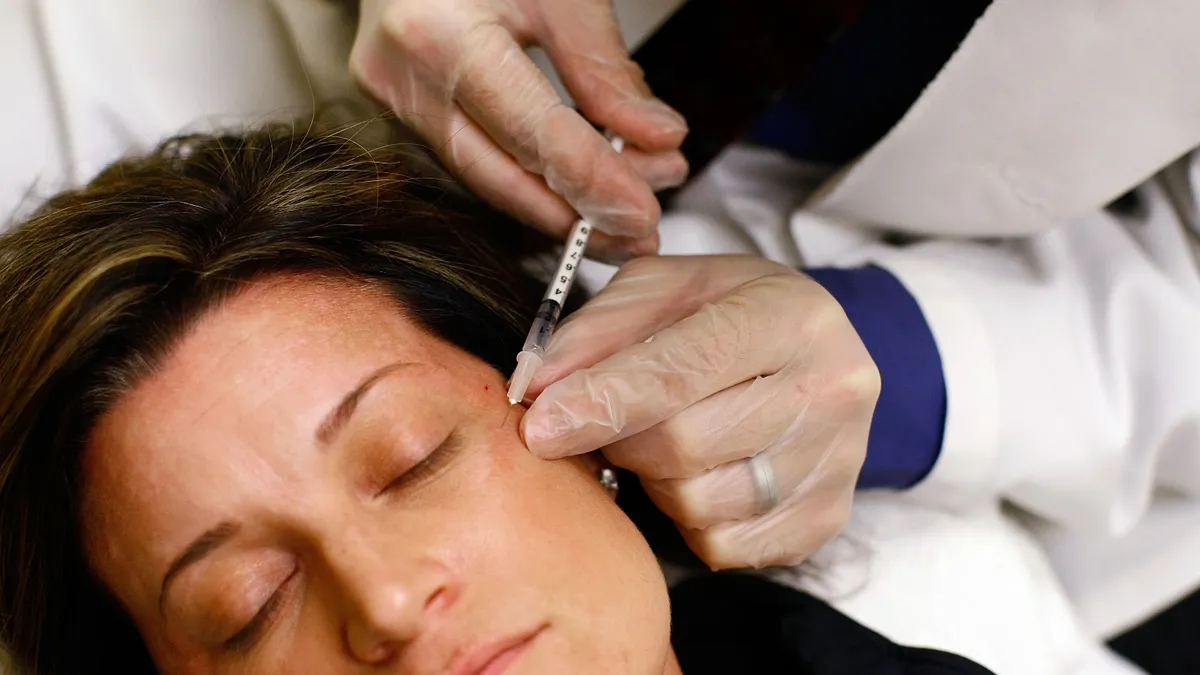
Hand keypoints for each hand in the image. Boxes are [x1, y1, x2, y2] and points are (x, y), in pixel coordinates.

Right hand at [349, 0, 689, 258]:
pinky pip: (471, 159)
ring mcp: (391, 98)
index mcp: (438, 32)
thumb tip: (656, 138)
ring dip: (558, 202)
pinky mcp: (398, 111)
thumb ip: (604, 70)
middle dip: (575, 216)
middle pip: (499, 176)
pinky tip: (574, 188)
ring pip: (485, 178)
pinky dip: (527, 178)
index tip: (642, 214)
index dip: (592, 183)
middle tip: (639, 231)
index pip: (530, 134)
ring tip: (621, 210)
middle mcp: (402, 76)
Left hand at [520, 256, 879, 568]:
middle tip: (612, 420)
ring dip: (655, 480)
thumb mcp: (662, 290)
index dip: (600, 403)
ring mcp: (838, 461)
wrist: (812, 352)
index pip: (680, 372)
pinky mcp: (826, 518)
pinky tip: (699, 474)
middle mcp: (832, 389)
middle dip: (622, 439)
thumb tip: (537, 387)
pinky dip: (688, 519)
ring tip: (666, 440)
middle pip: (684, 446)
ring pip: (699, 503)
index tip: (540, 426)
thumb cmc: (727, 313)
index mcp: (791, 317)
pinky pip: (722, 546)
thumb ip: (596, 332)